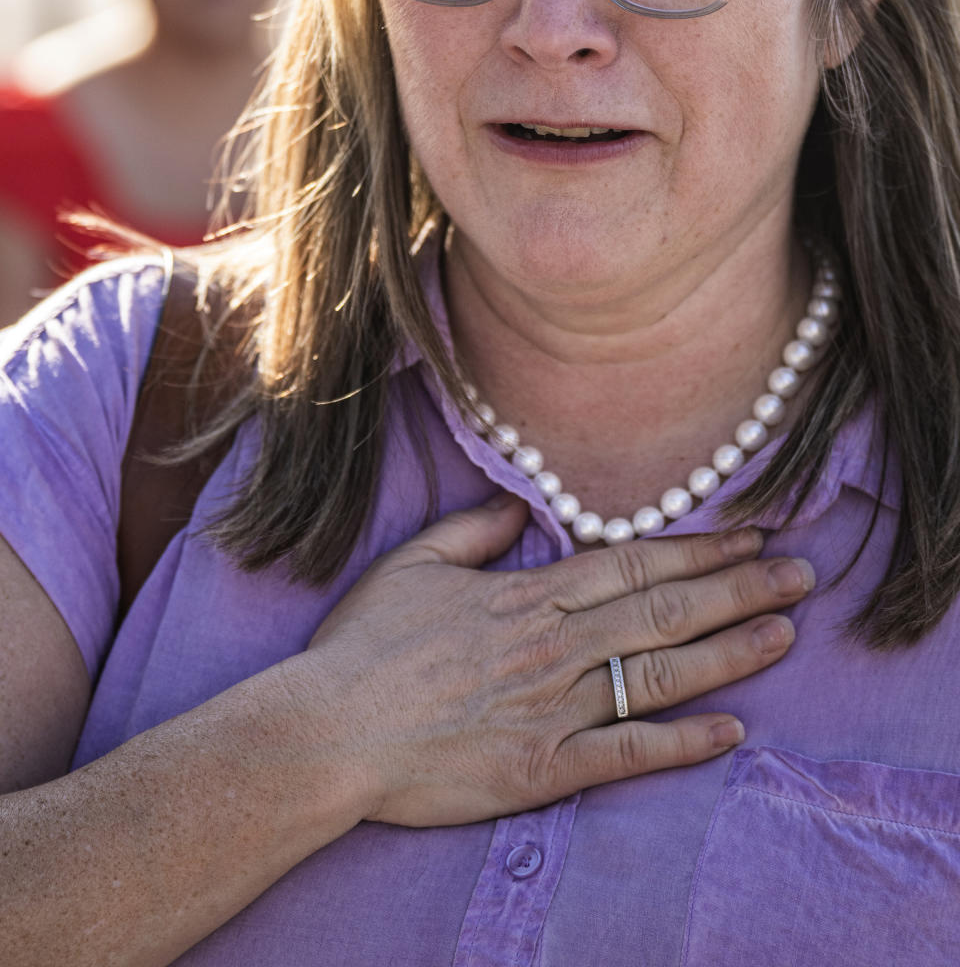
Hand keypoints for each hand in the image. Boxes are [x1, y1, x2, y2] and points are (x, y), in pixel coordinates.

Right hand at [305, 493, 810, 827]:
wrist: (330, 730)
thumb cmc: (364, 646)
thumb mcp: (413, 564)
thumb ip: (473, 531)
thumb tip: (520, 507)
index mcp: (529, 594)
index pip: (633, 563)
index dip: (698, 549)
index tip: (749, 534)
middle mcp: (556, 644)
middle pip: (665, 609)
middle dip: (740, 589)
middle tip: (801, 574)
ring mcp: (555, 707)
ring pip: (661, 671)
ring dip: (731, 651)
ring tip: (786, 633)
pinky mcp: (545, 768)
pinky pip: (628, 752)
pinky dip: (683, 743)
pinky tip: (732, 732)